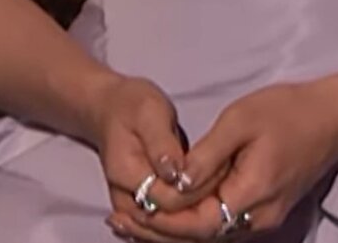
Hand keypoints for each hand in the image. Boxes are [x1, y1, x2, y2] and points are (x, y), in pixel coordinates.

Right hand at [89, 74, 213, 238]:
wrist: (110, 111)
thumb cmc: (132, 106)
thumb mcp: (149, 112)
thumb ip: (161, 144)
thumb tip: (175, 173)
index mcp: (125, 173)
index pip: (169, 199)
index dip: (198, 188)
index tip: (222, 166)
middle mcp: (124, 198)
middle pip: (169, 223)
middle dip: (202, 205)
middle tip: (227, 180)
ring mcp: (131, 208)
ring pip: (168, 232)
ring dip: (197, 216)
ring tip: (220, 192)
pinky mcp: (141, 209)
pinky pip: (166, 228)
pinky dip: (188, 222)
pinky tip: (207, 206)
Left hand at [121, 81, 337, 238]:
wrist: (332, 119)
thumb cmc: (285, 112)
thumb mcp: (240, 121)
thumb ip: (207, 156)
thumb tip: (176, 182)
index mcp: (251, 195)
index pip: (199, 223)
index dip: (162, 220)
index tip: (130, 208)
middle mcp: (256, 218)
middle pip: (200, 236)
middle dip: (157, 231)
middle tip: (116, 220)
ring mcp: (260, 218)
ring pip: (207, 235)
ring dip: (169, 231)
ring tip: (128, 220)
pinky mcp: (260, 210)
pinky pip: (218, 224)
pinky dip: (188, 223)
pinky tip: (163, 212)